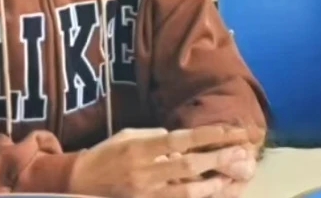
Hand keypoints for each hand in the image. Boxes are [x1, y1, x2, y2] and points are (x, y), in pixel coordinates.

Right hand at [68, 125, 253, 197]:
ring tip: (235, 175)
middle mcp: (145, 172)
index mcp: (140, 148)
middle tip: (243, 152)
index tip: (229, 129)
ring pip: (187, 190)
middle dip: (218, 158)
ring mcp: (146, 193)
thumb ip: (155, 136)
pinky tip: (214, 191)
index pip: (180, 140)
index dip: (207, 135)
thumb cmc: (105, 155)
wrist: (77, 184)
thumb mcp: (127, 136)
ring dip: (214, 183)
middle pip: (189, 165)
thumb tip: (181, 140)